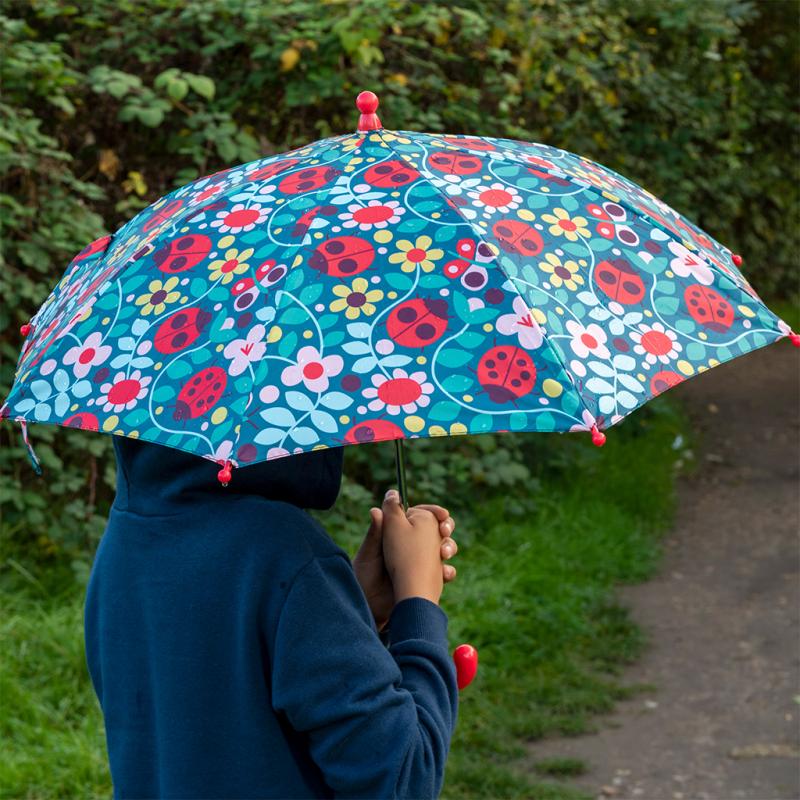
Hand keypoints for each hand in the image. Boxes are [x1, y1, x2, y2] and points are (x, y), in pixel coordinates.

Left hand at [380, 491, 453, 605]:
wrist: (370, 608)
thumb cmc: (364, 577)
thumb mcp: (369, 553)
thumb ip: (375, 533)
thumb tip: (377, 508)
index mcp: (398, 533)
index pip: (418, 514)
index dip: (431, 511)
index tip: (441, 513)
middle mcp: (413, 545)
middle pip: (436, 529)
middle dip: (446, 527)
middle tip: (445, 530)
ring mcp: (422, 562)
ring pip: (443, 548)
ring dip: (449, 547)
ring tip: (444, 553)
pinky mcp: (429, 578)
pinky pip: (444, 572)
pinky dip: (448, 571)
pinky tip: (444, 573)